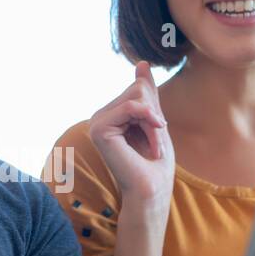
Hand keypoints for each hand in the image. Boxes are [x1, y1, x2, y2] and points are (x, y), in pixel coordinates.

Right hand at [86, 61, 173, 217]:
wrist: (151, 192)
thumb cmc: (155, 164)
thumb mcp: (155, 120)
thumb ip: (147, 93)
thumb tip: (142, 63)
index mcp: (109, 115)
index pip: (138, 89)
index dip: (155, 110)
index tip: (158, 135)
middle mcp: (100, 117)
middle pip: (137, 90)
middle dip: (154, 115)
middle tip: (156, 142)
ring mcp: (97, 122)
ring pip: (137, 97)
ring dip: (154, 122)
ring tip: (154, 147)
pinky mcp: (99, 129)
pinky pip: (132, 107)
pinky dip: (149, 124)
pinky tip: (152, 144)